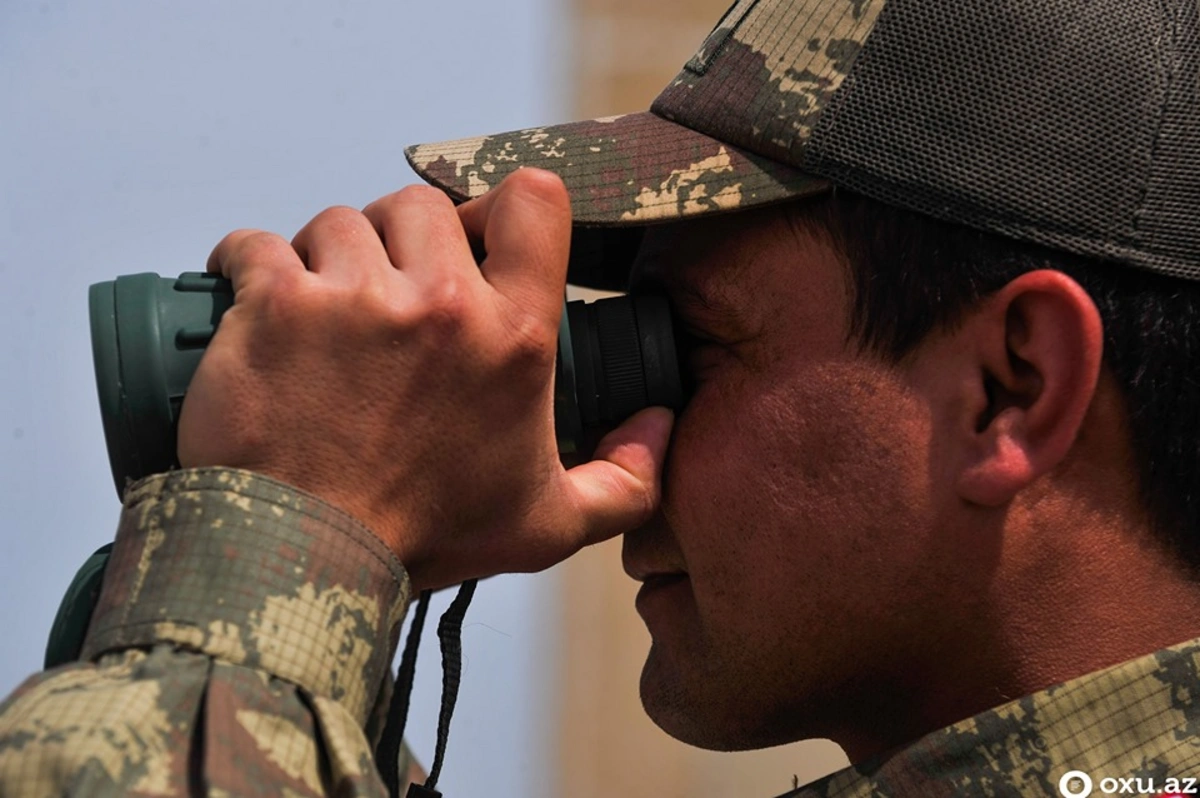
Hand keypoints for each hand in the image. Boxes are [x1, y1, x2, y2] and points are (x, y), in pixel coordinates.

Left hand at [177, 169, 673, 591]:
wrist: (306, 565)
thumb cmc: (424, 539)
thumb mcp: (547, 525)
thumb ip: (625, 483)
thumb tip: (659, 426)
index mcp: (513, 339)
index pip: (532, 201)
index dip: (501, 207)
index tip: (474, 238)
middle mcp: (440, 304)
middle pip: (422, 204)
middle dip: (403, 241)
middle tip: (385, 296)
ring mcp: (353, 297)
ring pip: (339, 222)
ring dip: (330, 257)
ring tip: (320, 314)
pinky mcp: (274, 304)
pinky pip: (254, 244)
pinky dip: (247, 263)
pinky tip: (250, 296)